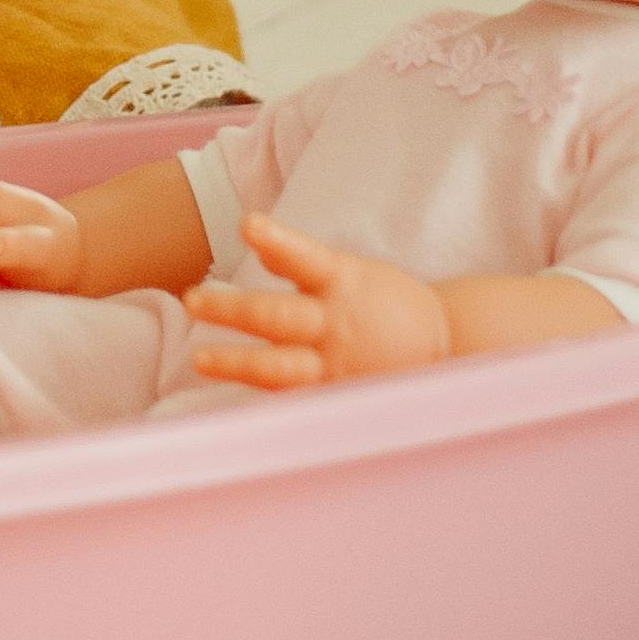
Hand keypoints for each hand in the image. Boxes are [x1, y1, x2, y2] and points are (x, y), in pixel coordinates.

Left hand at [181, 211, 454, 394]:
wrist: (447, 347)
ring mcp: (334, 364)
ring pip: (279, 367)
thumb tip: (256, 242)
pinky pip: (294, 403)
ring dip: (236, 362)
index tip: (247, 224)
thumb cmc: (385, 302)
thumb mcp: (350, 271)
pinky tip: (230, 415)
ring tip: (199, 359)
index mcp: (342, 281)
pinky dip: (263, 405)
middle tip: (191, 299)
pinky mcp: (335, 396)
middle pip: (276, 316)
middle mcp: (335, 323)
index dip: (275, 240)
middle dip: (231, 308)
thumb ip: (301, 262)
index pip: (304, 255)